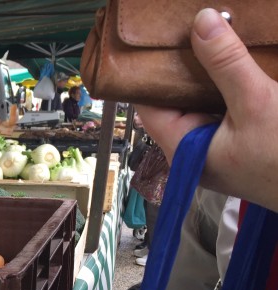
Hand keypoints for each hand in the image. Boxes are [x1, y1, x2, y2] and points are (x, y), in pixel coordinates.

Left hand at [137, 8, 277, 212]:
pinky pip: (223, 109)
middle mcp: (192, 152)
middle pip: (176, 100)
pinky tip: (236, 64)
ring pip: (201, 102)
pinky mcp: (237, 144)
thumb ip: (226, 63)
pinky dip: (228, 87)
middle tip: (194, 28)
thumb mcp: (255, 102)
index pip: (150, 104)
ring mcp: (215, 149)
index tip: (163, 38)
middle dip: (186, 66)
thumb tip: (202, 22)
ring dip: (210, 74)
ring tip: (215, 37)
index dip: (153, 71)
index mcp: (182, 149)